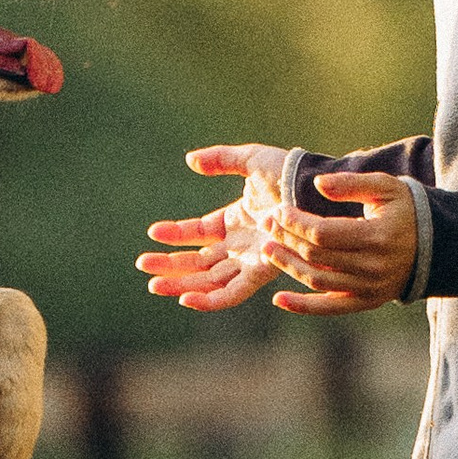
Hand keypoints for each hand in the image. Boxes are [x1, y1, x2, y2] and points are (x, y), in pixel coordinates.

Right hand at [137, 143, 291, 312]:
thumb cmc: (288, 173)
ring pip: (210, 279)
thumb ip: (220, 159)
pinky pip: (233, 293)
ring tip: (153, 285)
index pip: (199, 232)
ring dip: (181, 284)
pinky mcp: (262, 272)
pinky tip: (184, 298)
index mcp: (236, 219)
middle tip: (142, 265)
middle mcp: (241, 243)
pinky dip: (210, 299)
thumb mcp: (250, 160)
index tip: (153, 233)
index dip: (176, 234)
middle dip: (170, 264)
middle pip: (199, 260)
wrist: (314, 190)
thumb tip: (190, 160)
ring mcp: (251, 259)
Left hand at [262, 173, 419, 317]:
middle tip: (266, 224)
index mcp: (377, 237)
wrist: (436, 246)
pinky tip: (277, 299)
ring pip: (317, 280)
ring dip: (287, 266)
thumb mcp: (386, 187)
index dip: (296, 223)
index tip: (279, 211)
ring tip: (266, 249)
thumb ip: (352, 183)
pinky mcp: (367, 302)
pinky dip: (302, 306)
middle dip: (286, 239)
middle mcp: (373, 267)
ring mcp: (370, 289)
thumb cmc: (406, 210)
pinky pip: (329, 307)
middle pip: (316, 256)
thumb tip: (318, 184)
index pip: (323, 233)